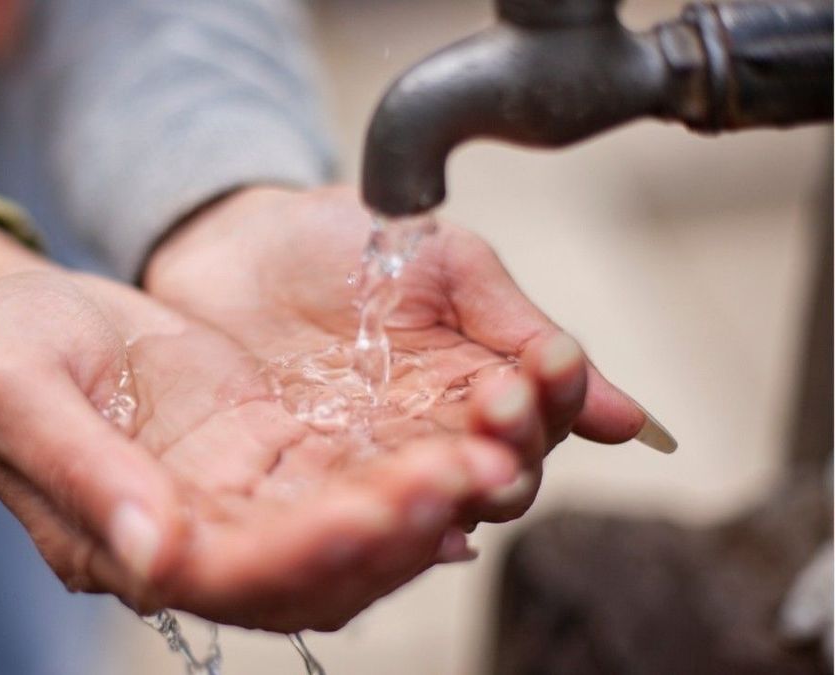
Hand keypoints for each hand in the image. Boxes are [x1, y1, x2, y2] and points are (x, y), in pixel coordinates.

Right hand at [0, 216, 526, 631]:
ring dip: (416, 511)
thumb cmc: (12, 348)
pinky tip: (467, 450)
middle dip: (390, 535)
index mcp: (119, 545)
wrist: (35, 314)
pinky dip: (408, 476)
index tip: (372, 510)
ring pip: (345, 539)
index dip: (301, 554)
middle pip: (308, 573)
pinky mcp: (271, 460)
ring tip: (486, 461)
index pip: (226, 576)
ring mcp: (237, 505)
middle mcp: (192, 543)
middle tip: (463, 478)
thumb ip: (83, 474)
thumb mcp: (19, 395)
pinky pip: (352, 483)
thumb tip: (156, 559)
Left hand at [145, 186, 672, 523]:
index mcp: (471, 392)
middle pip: (490, 485)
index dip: (547, 403)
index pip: (533, 426)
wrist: (229, 244)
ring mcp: (358, 472)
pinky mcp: (289, 491)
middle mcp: (424, 447)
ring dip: (444, 498)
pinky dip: (369, 529)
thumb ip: (516, 328)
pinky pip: (338, 526)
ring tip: (448, 471)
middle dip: (503, 456)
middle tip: (496, 412)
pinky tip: (382, 516)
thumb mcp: (441, 262)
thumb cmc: (339, 246)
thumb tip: (625, 415)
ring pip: (423, 516)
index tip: (542, 366)